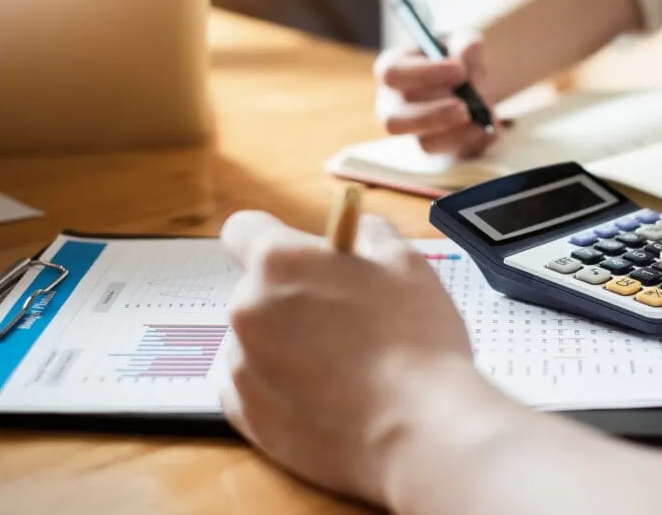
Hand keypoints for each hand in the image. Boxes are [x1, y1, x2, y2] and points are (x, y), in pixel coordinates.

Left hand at [219, 211, 475, 501]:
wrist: (419, 429)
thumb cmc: (416, 341)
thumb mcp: (406, 262)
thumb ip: (370, 234)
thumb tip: (358, 231)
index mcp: (279, 262)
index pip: (243, 230)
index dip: (272, 237)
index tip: (298, 255)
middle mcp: (247, 309)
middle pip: (256, 290)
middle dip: (292, 298)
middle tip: (344, 317)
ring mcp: (242, 366)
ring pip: (257, 341)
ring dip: (287, 345)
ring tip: (343, 366)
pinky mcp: (248, 416)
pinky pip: (253, 388)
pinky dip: (280, 388)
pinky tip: (325, 394)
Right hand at [374, 31, 497, 156]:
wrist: (472, 80)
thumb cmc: (456, 56)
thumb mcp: (462, 41)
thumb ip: (466, 44)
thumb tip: (471, 49)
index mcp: (393, 71)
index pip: (393, 74)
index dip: (425, 73)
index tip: (459, 70)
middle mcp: (394, 106)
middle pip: (395, 121)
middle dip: (432, 115)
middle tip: (464, 107)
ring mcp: (414, 133)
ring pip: (425, 143)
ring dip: (458, 131)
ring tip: (486, 112)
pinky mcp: (440, 151)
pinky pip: (455, 156)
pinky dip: (478, 143)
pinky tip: (494, 128)